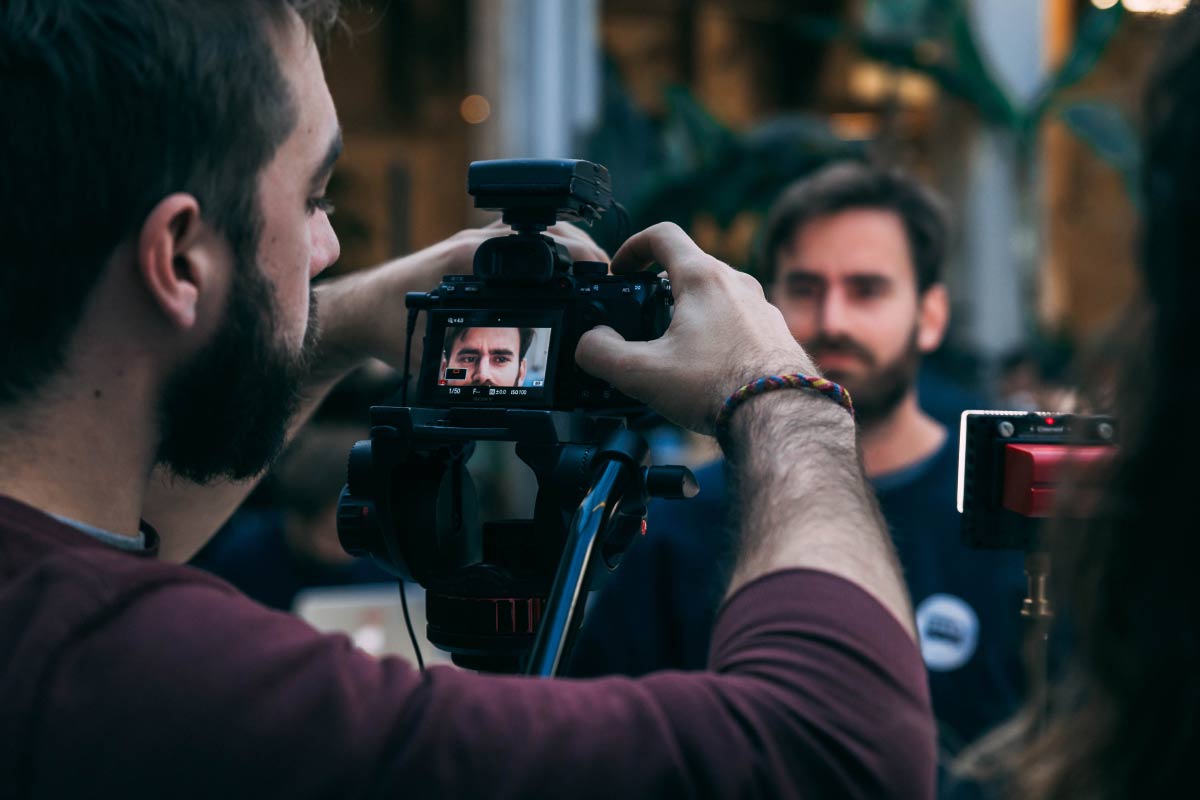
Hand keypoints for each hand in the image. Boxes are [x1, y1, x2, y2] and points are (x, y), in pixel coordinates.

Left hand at [315, 220, 607, 373]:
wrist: (356, 312)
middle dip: (582, 249)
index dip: (578, 256)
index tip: (603, 272)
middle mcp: (475, 244)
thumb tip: (503, 385)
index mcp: (471, 260)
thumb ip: (467, 366)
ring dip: (565, 246)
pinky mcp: (470, 250)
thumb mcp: (431, 356)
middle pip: (546, 231)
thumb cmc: (388, 328)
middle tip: (608, 275)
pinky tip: (560, 273)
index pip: (539, 245)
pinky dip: (544, 252)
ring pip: (534, 232)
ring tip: (593, 273)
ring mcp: (473, 243)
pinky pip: (517, 243)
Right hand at [575, 223, 817, 433]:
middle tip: (641, 315)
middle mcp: (737, 283)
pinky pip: (738, 320)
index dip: (632, 247)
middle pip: (689, 266)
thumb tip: (589, 343)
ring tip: (674, 347)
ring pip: (716, 294)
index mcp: (703, 278)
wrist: (780, 416)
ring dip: (689, 311)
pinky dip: (716, 332)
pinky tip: (708, 367)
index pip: (662, 235)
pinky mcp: (775, 333)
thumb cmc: (718, 388)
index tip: (620, 271)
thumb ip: (601, 354)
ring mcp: (761, 307)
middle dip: (658, 287)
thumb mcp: (641, 373)